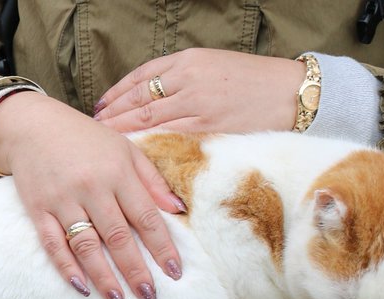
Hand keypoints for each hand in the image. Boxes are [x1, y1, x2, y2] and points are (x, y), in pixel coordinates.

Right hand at [0, 92, 185, 298]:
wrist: (32, 125)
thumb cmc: (85, 139)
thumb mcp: (124, 149)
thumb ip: (151, 179)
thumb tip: (178, 211)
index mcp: (117, 172)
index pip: (145, 217)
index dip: (162, 247)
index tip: (175, 272)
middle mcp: (91, 187)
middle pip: (118, 237)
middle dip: (136, 271)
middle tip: (150, 298)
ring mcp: (62, 200)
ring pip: (86, 246)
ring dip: (104, 277)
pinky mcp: (38, 210)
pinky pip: (53, 245)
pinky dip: (67, 268)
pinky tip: (82, 288)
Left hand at [93, 48, 305, 134]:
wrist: (291, 94)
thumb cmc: (254, 82)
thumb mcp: (215, 68)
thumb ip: (185, 80)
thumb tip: (153, 99)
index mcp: (189, 60)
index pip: (142, 76)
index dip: (117, 93)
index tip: (101, 106)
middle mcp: (188, 79)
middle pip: (138, 98)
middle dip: (112, 114)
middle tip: (91, 129)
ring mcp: (196, 103)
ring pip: (147, 118)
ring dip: (122, 132)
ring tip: (103, 143)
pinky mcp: (206, 127)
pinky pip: (167, 137)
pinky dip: (146, 145)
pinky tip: (131, 154)